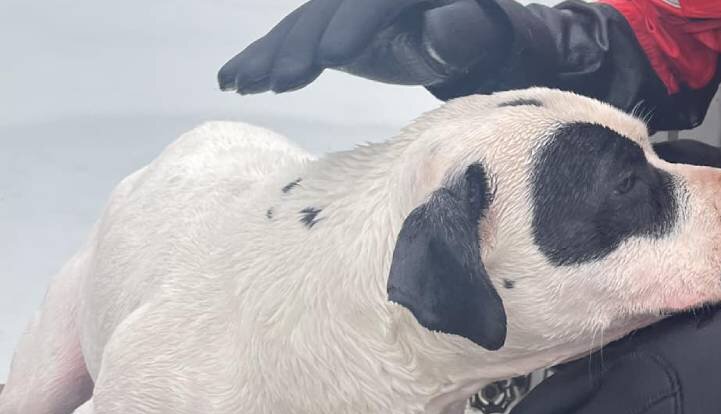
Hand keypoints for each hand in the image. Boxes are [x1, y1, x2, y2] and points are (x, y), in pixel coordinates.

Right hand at [218, 0, 507, 93]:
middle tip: (279, 83)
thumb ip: (463, 32)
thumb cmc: (474, 38)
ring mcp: (344, 1)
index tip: (331, 57)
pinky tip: (231, 79)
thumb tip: (447, 23)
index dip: (354, 25)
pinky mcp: (326, 19)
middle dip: (300, 46)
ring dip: (269, 55)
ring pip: (303, 22)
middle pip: (330, 10)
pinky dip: (262, 55)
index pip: (377, 0)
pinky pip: (292, 34)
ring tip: (243, 86)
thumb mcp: (476, 37)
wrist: (460, 30)